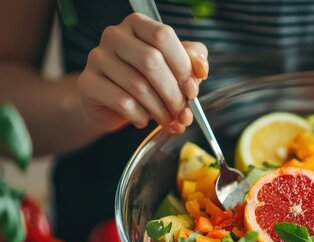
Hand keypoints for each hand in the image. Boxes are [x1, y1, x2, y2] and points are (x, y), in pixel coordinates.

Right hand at [78, 13, 208, 133]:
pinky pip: (122, 102)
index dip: (183, 65)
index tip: (192, 89)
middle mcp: (115, 36)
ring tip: (169, 121)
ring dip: (161, 110)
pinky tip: (144, 120)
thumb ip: (192, 61)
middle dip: (173, 93)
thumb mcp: (174, 67)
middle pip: (151, 62)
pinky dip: (140, 116)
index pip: (163, 36)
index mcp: (138, 25)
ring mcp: (98, 58)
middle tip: (184, 113)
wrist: (111, 102)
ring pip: (138, 86)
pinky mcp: (88, 83)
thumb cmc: (147, 80)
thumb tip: (201, 69)